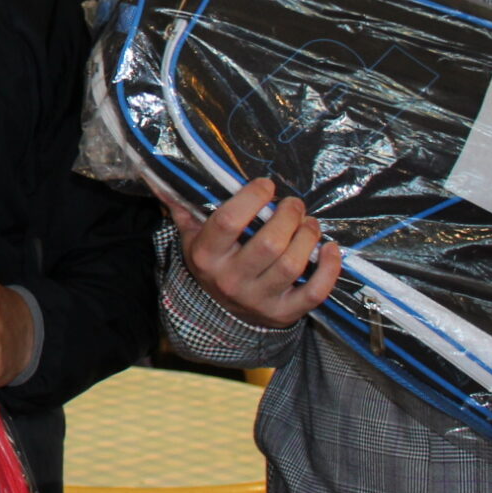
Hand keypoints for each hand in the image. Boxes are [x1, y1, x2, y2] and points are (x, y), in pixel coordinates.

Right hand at [157, 178, 338, 329]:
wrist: (219, 315)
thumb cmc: (212, 263)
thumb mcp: (192, 238)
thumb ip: (183, 208)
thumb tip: (159, 177)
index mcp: (207, 256)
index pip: (230, 221)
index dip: (252, 198)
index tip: (266, 185)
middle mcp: (231, 280)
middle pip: (269, 243)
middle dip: (289, 216)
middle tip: (294, 204)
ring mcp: (258, 300)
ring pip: (292, 265)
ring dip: (308, 237)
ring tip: (310, 223)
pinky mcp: (284, 313)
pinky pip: (314, 292)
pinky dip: (329, 270)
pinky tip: (331, 249)